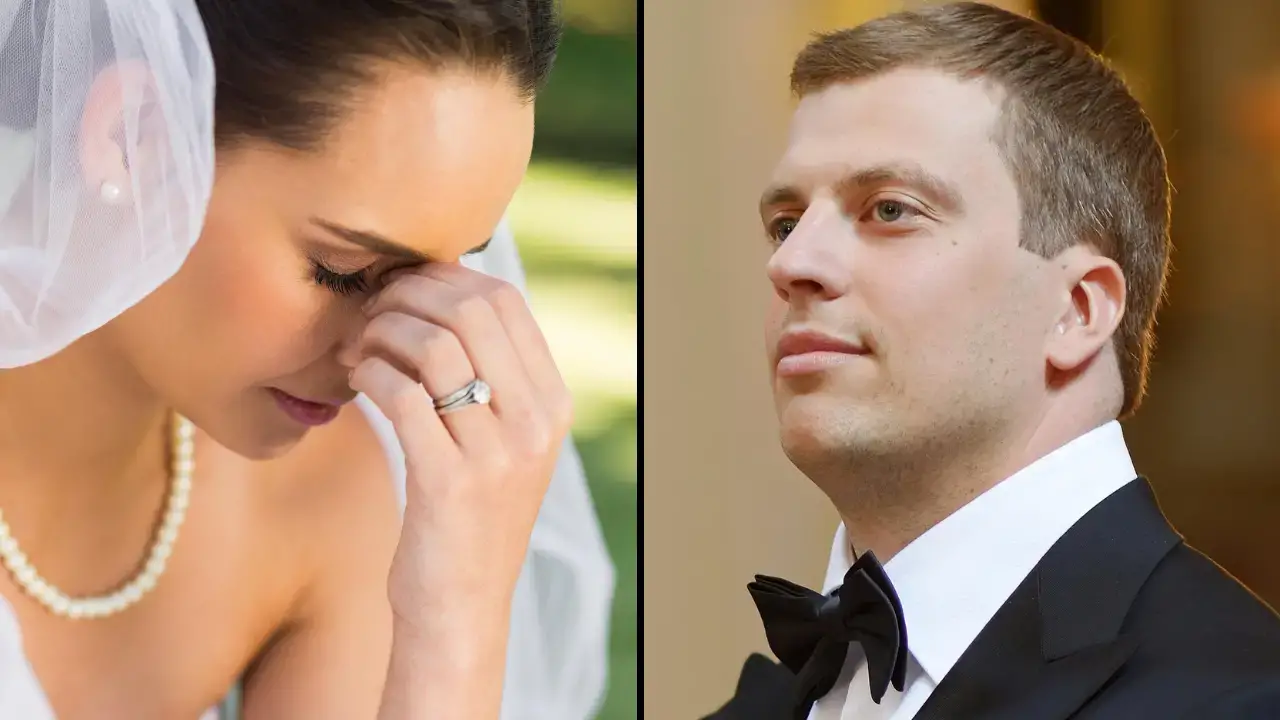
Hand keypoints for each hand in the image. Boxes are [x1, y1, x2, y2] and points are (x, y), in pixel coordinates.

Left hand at [349, 262, 572, 630]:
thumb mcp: (503, 444)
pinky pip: (402, 395)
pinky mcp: (449, 482)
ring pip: (435, 346)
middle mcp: (535, 424)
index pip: (507, 302)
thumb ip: (492, 377)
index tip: (404, 287)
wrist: (460, 607)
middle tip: (371, 309)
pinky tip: (353, 377)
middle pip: (472, 311)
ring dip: (382, 331)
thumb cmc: (468, 516)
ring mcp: (497, 454)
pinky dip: (369, 371)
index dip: (447, 278)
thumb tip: (444, 292)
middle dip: (409, 295)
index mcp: (553, 405)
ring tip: (357, 345)